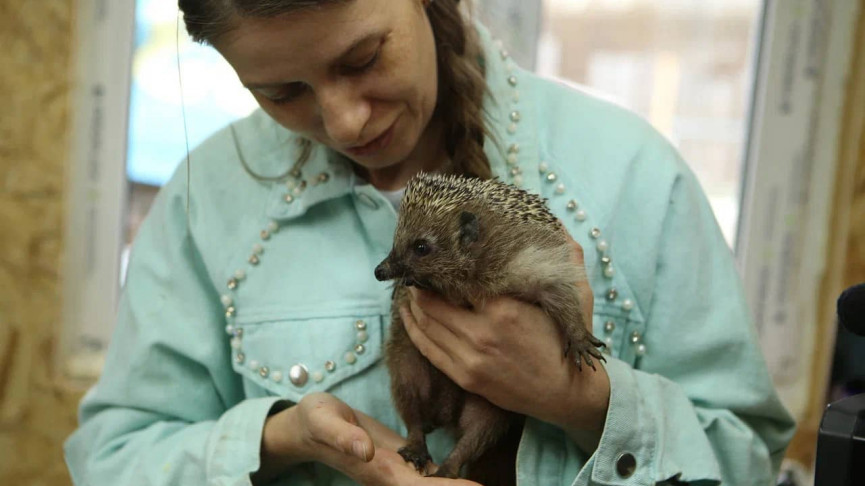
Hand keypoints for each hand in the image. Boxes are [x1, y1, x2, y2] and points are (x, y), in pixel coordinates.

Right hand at [253, 392, 481, 485]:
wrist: (308, 426)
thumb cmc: (315, 421)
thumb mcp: (323, 421)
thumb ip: (342, 437)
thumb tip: (365, 451)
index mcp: (378, 469)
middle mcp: (392, 474)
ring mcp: (397, 469)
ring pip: (432, 484)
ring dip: (455, 485)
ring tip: (485, 484)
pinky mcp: (399, 459)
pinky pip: (428, 474)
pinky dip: (448, 479)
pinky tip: (469, 479)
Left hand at [400, 234, 609, 434]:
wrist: (565, 393)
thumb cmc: (566, 342)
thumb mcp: (574, 297)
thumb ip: (568, 258)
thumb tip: (559, 225)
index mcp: (504, 309)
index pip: (459, 281)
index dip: (444, 268)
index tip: (437, 257)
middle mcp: (481, 333)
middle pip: (434, 302)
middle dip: (421, 285)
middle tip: (416, 271)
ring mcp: (470, 358)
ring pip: (426, 324)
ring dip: (414, 304)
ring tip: (410, 289)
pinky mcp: (465, 376)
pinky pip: (428, 348)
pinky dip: (413, 328)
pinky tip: (408, 314)